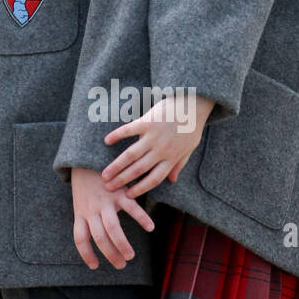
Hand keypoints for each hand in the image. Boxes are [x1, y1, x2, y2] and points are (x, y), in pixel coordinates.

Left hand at [70, 166, 156, 269]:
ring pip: (113, 228)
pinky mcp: (119, 192)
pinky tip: (150, 228)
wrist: (87, 156)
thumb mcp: (81, 200)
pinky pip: (131, 208)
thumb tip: (94, 236)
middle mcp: (91, 209)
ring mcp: (105, 201)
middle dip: (110, 254)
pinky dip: (142, 218)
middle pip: (99, 238)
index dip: (86, 254)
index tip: (94, 266)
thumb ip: (87, 216)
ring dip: (122, 244)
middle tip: (121, 265)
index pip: (80, 239)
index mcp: (80, 212)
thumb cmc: (85, 182)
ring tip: (131, 256)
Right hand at [100, 93, 215, 196]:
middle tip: (108, 188)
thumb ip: (180, 164)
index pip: (154, 179)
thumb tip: (172, 180)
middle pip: (138, 169)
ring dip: (116, 166)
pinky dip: (117, 135)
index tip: (128, 195)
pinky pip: (129, 130)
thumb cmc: (192, 126)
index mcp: (171, 158)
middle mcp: (161, 150)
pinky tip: (106, 141)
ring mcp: (153, 136)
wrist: (194, 103)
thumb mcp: (190, 148)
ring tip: (104, 175)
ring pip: (131, 155)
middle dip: (122, 180)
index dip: (141, 189)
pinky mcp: (148, 121)